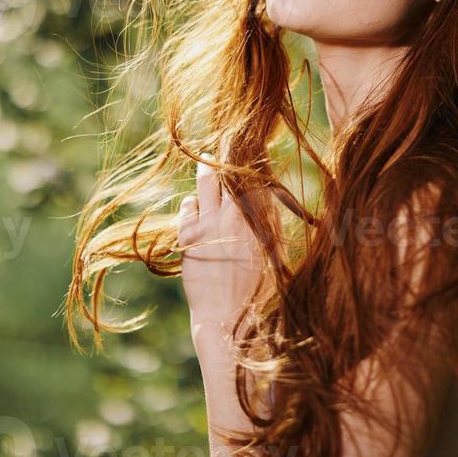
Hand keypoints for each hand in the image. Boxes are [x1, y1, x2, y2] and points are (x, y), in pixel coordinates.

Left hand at [177, 156, 269, 341]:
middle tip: (227, 141)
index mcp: (260, 220)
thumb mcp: (269, 251)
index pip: (257, 176)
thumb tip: (265, 194)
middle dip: (229, 151)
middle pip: (231, 169)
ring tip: (208, 159)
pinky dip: (193, 202)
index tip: (253, 145)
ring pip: (207, 180)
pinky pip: (188, 203)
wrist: (226, 315)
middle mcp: (235, 216)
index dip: (254, 157)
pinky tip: (196, 206)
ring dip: (208, 169)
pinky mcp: (188, 234)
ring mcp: (209, 223)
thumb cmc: (254, 287)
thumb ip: (266, 221)